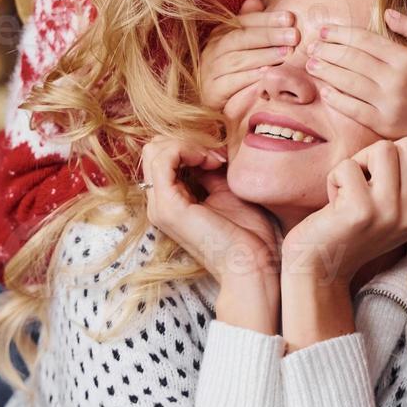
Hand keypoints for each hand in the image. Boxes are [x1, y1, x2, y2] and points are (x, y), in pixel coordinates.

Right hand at [140, 136, 279, 332]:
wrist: (252, 265)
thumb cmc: (248, 235)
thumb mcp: (226, 191)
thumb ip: (210, 172)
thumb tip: (207, 151)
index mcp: (170, 201)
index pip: (162, 155)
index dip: (191, 146)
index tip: (220, 157)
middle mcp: (159, 204)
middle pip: (154, 150)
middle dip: (187, 142)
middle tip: (217, 157)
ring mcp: (160, 206)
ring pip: (155, 150)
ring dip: (189, 145)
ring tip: (214, 160)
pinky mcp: (169, 206)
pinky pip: (164, 160)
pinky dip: (187, 150)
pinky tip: (210, 162)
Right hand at [197, 0, 296, 110]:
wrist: (212, 100)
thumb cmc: (234, 71)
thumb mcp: (241, 46)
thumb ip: (250, 25)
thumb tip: (255, 1)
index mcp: (221, 34)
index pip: (244, 21)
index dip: (267, 19)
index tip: (290, 18)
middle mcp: (213, 49)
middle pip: (241, 38)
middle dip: (269, 35)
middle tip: (294, 36)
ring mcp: (210, 70)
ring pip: (237, 60)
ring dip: (264, 56)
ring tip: (286, 53)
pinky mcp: (212, 91)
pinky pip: (231, 83)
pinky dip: (249, 78)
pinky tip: (267, 75)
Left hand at [280, 138, 406, 349]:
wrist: (321, 267)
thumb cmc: (354, 228)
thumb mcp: (395, 209)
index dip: (404, 154)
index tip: (385, 178)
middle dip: (380, 154)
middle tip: (364, 181)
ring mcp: (391, 212)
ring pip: (384, 149)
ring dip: (358, 162)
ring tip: (351, 189)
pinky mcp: (360, 211)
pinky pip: (348, 165)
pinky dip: (334, 178)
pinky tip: (334, 204)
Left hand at [303, 8, 406, 187]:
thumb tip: (388, 12)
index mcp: (406, 59)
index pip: (365, 40)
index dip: (341, 33)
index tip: (324, 30)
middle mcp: (395, 80)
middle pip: (352, 59)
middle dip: (327, 50)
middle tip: (311, 46)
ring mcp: (388, 103)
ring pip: (348, 82)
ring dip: (325, 72)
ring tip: (311, 64)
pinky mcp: (384, 124)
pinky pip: (353, 110)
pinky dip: (336, 99)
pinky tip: (325, 91)